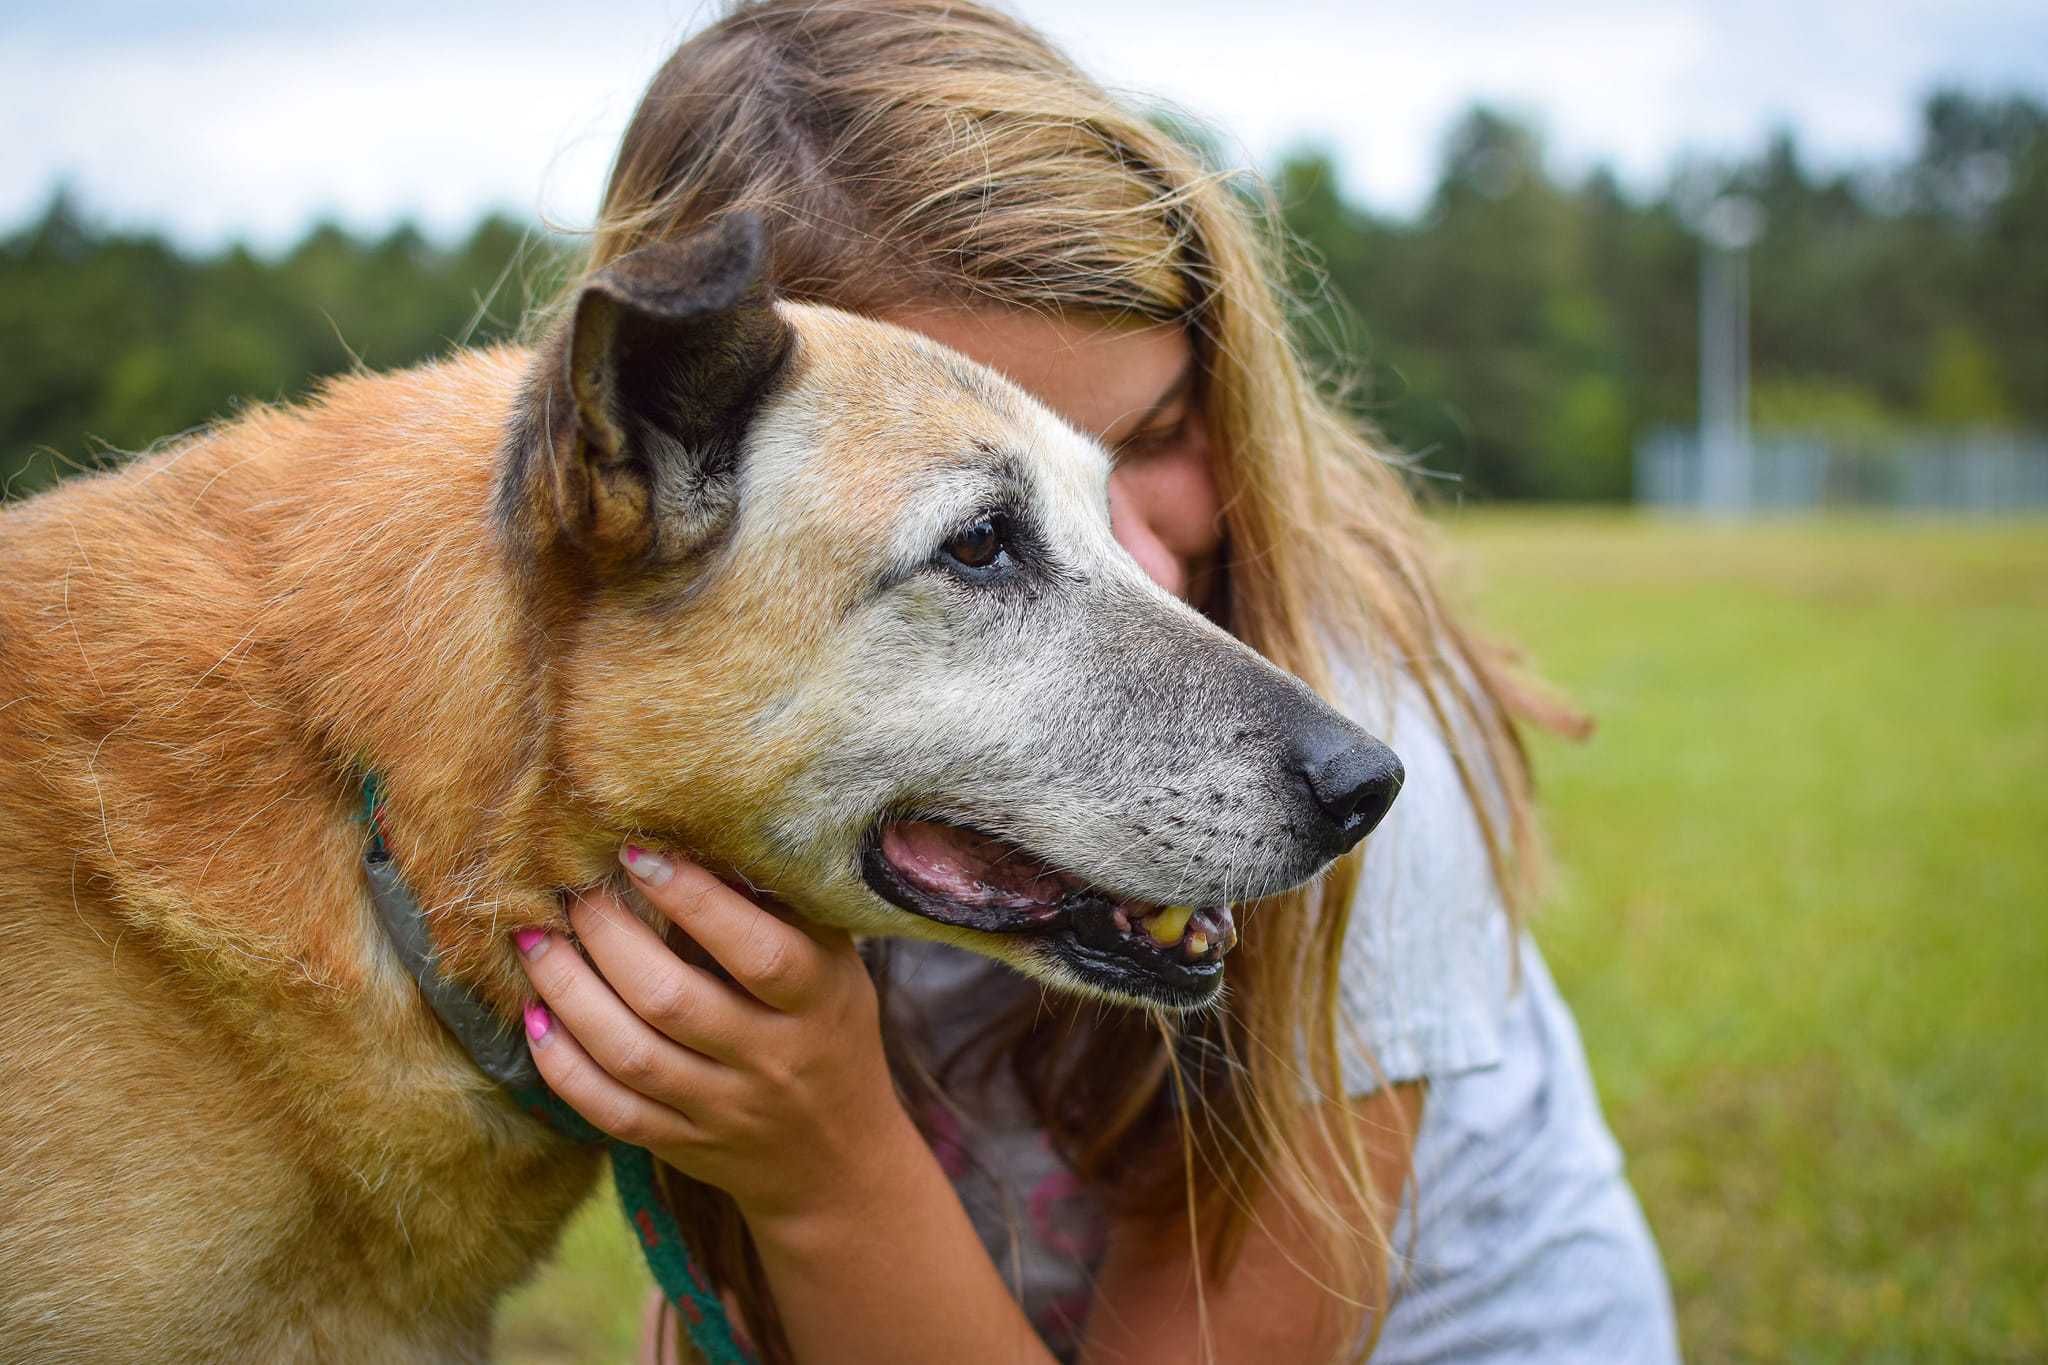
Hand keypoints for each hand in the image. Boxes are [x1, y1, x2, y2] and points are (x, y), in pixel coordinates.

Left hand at [514, 843, 910, 1226]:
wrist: (836, 1157)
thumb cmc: (829, 1028)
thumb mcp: (834, 966)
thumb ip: (783, 912)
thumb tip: (704, 841)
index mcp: (817, 1002)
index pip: (756, 953)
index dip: (693, 901)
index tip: (637, 853)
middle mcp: (770, 1059)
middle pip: (673, 1000)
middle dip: (609, 938)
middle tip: (572, 893)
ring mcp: (723, 1110)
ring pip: (631, 1055)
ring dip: (570, 993)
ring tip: (534, 942)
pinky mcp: (682, 1146)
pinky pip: (611, 1111)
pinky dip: (564, 1065)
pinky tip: (536, 1018)